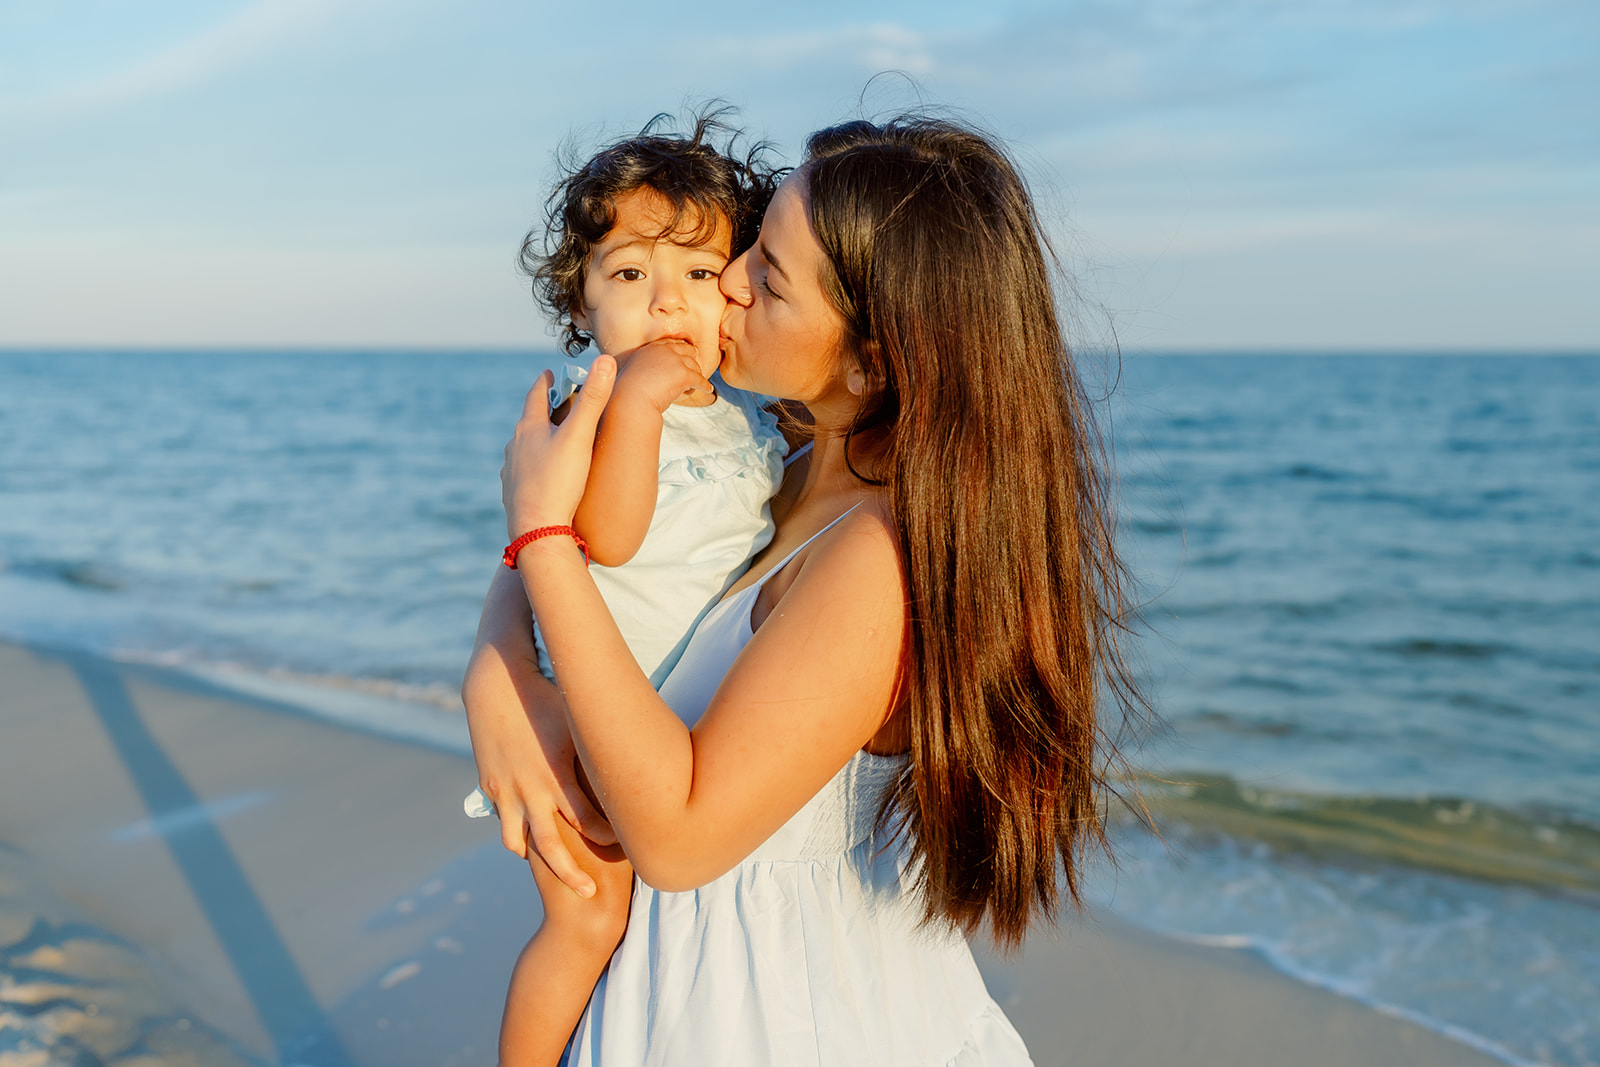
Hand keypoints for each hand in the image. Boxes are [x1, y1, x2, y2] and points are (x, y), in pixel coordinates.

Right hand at [463, 569, 616, 894]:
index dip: (609, 839)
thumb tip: (643, 759)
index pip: (588, 822)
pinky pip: (503, 821)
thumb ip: (604, 749)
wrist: (496, 684)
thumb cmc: (550, 696)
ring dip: (537, 856)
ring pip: (519, 841)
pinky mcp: (490, 785)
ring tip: (553, 869)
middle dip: (571, 874)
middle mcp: (531, 788)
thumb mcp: (580, 723)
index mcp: (558, 774)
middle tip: (588, 894)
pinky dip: (516, 834)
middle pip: (553, 846)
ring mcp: (506, 790)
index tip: (625, 848)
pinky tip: (529, 837)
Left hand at [501, 356, 616, 540]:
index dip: (545, 382)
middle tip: (558, 404)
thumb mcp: (580, 436)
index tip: (550, 373)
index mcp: (529, 428)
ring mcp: (512, 472)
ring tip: (551, 440)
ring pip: (524, 447)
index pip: (536, 395)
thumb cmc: (559, 481)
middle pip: (529, 421)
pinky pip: (524, 472)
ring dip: (537, 439)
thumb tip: (604, 360)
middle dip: (543, 410)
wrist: (537, 530)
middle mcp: (515, 447)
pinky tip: (542, 475)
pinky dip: (534, 465)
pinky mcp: (514, 494)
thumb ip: (593, 399)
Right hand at [613, 337, 714, 413]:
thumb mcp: (635, 373)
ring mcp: (675, 361)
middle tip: (696, 366)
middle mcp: (664, 350)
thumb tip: (653, 378)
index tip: (685, 354)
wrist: (631, 401)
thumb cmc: (628, 394)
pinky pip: (699, 380)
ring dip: (697, 375)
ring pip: (694, 366)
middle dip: (692, 358)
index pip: (671, 344)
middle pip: (686, 351)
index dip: (680, 349)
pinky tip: (708, 390)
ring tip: (699, 383)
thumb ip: (646, 369)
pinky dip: (705, 386)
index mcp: (650, 348)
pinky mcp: (684, 374)